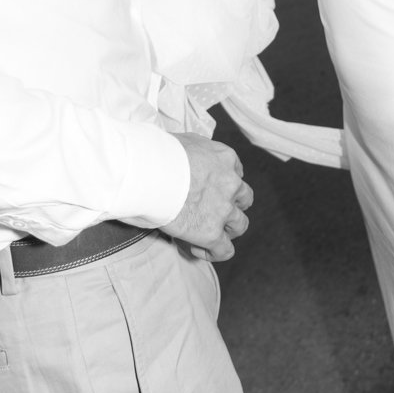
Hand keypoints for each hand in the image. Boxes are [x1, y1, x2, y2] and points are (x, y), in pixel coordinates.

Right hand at [160, 133, 252, 261]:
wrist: (150, 173)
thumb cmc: (159, 153)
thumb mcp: (186, 140)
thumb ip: (196, 151)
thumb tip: (186, 159)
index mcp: (225, 158)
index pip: (235, 173)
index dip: (224, 184)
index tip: (210, 190)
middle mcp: (231, 183)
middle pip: (243, 199)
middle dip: (231, 206)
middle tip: (212, 211)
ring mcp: (223, 209)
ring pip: (240, 225)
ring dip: (226, 229)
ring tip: (207, 233)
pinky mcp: (212, 232)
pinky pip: (224, 250)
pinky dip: (214, 252)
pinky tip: (198, 248)